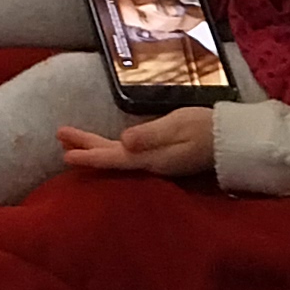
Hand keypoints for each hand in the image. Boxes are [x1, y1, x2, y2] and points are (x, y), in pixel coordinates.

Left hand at [56, 107, 216, 178]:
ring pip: (118, 156)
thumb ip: (151, 135)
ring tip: (74, 143)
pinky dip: (112, 150)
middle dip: (85, 147)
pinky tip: (108, 147)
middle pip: (110, 156)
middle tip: (59, 137)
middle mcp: (149, 163)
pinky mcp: (162, 156)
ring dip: (95, 148)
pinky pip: (129, 155)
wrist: (230, 140)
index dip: (88, 155)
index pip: (112, 157)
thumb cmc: (205, 128)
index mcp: (150, 157)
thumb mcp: (178, 126)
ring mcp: (155, 161)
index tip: (65, 153)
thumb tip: (124, 141)